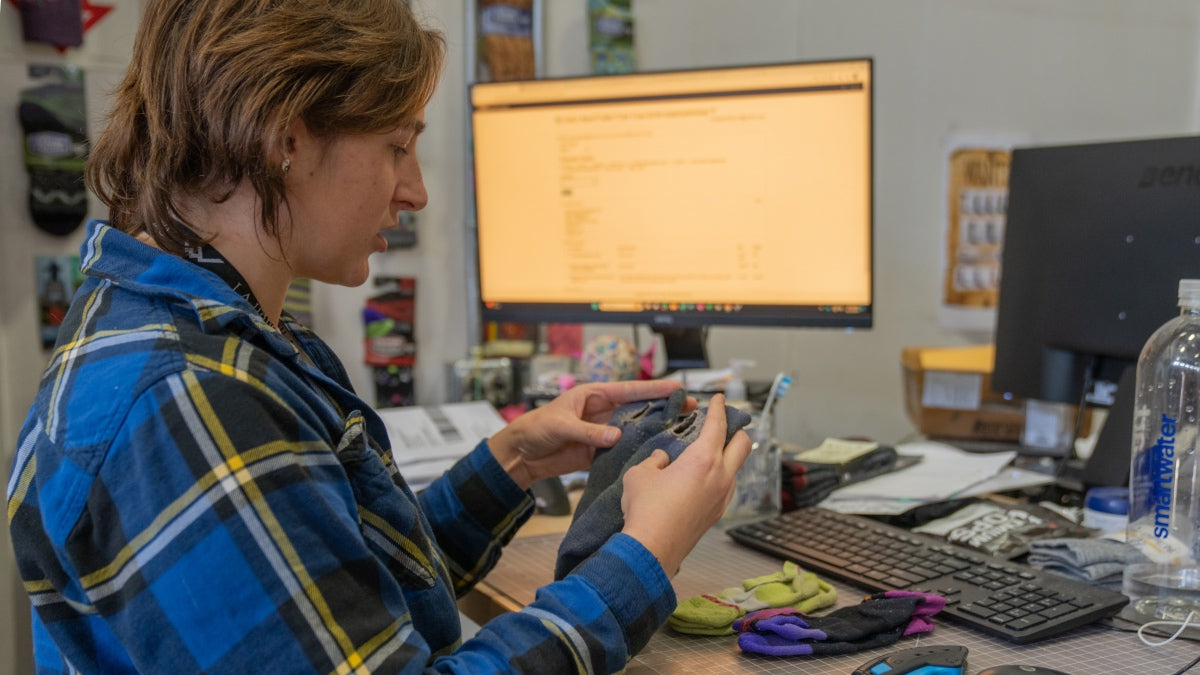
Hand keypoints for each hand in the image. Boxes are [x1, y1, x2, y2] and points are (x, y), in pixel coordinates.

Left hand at [488, 379, 695, 489]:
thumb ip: (588, 432)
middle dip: (663, 408)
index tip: (677, 387)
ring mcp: (604, 432)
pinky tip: (657, 454)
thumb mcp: (560, 426)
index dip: (654, 389)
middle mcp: (603, 411)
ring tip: (682, 432)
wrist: (520, 455)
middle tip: (690, 410)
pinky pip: (623, 450)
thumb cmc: (535, 429)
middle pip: (639, 408)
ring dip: (655, 430)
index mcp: (594, 395)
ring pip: (635, 429)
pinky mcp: (600, 452)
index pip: (630, 390)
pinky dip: (638, 451)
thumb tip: (617, 436)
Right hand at [618, 394, 752, 576]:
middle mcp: (721, 476)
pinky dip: (720, 476)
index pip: (719, 425)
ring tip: (707, 453)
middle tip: (723, 424)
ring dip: (727, 456)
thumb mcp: (640, 474)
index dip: (719, 408)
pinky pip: (726, 487)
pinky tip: (701, 480)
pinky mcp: (717, 514)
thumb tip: (663, 459)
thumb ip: (654, 460)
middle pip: (743, 444)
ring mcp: (722, 497)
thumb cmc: (645, 508)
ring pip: (736, 468)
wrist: (652, 550)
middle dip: (736, 429)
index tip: (718, 399)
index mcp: (703, 459)